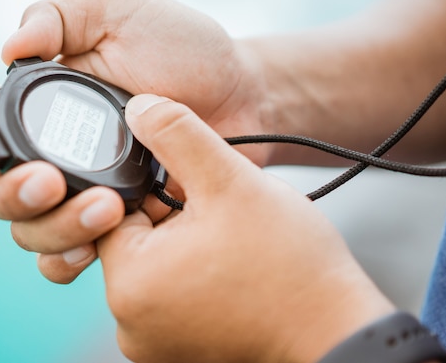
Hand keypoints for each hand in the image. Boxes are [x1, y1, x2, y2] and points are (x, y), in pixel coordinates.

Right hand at [0, 0, 271, 281]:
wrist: (245, 96)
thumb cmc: (187, 48)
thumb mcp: (121, 10)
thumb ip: (59, 16)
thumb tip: (6, 49)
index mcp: (46, 100)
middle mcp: (57, 150)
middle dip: (13, 192)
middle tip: (49, 182)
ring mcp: (85, 189)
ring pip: (33, 229)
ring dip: (53, 227)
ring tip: (105, 209)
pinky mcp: (117, 223)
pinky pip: (73, 256)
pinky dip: (70, 259)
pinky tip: (94, 249)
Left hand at [90, 95, 392, 362]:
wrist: (334, 328)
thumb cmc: (290, 265)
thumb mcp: (230, 181)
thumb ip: (176, 134)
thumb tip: (137, 107)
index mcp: (130, 284)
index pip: (111, 213)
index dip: (152, 188)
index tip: (189, 186)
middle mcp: (131, 323)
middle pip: (133, 241)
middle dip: (169, 217)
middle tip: (214, 213)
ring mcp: (154, 342)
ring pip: (154, 268)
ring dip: (182, 244)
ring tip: (226, 241)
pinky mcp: (177, 349)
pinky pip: (170, 295)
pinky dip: (192, 275)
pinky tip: (227, 266)